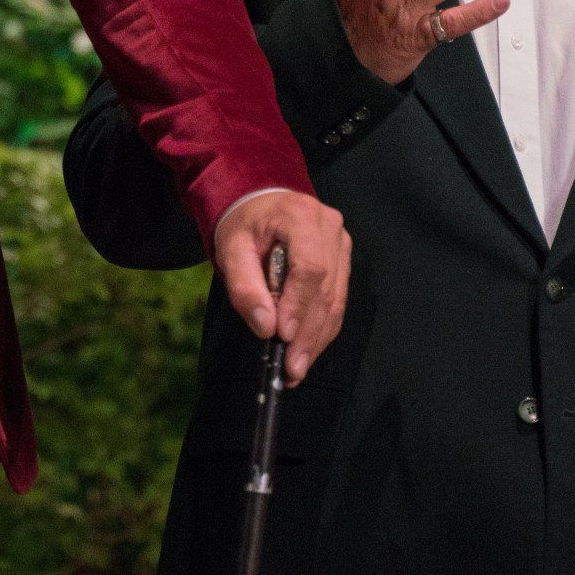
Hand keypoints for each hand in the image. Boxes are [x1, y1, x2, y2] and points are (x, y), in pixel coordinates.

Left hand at [214, 190, 350, 385]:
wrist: (261, 205)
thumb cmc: (245, 225)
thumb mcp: (231, 249)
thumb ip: (245, 287)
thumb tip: (265, 328)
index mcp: (302, 216)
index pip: (309, 268)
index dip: (298, 305)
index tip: (283, 336)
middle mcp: (330, 228)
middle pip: (326, 289)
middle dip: (308, 333)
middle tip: (291, 368)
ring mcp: (341, 244)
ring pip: (335, 300)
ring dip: (317, 339)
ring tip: (297, 369)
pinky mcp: (343, 261)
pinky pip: (337, 301)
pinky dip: (322, 329)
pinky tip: (307, 352)